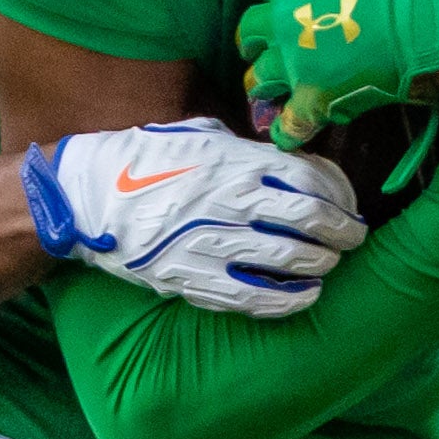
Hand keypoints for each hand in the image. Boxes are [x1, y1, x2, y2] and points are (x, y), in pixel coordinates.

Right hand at [25, 123, 370, 318]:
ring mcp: (210, 240)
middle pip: (312, 220)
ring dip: (321, 266)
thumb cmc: (147, 161)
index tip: (351, 207)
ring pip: (291, 259)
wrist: (86, 195)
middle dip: (344, 234)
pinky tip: (305, 297)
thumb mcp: (202, 139)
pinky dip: (289, 299)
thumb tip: (297, 165)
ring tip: (328, 266)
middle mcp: (228, 199)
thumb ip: (249, 151)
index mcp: (234, 160)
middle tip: (353, 241)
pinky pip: (253, 295)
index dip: (343, 196)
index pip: (312, 178)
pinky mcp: (190, 276)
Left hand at [238, 0, 438, 142]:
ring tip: (270, 93)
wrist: (422, 21)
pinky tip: (289, 136)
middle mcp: (284, 22)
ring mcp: (294, 64)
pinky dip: (287, 132)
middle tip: (262, 52)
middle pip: (249, 33)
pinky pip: (289, 125)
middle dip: (253, 43)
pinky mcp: (311, 100)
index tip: (282, 4)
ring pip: (258, 80)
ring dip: (262, 86)